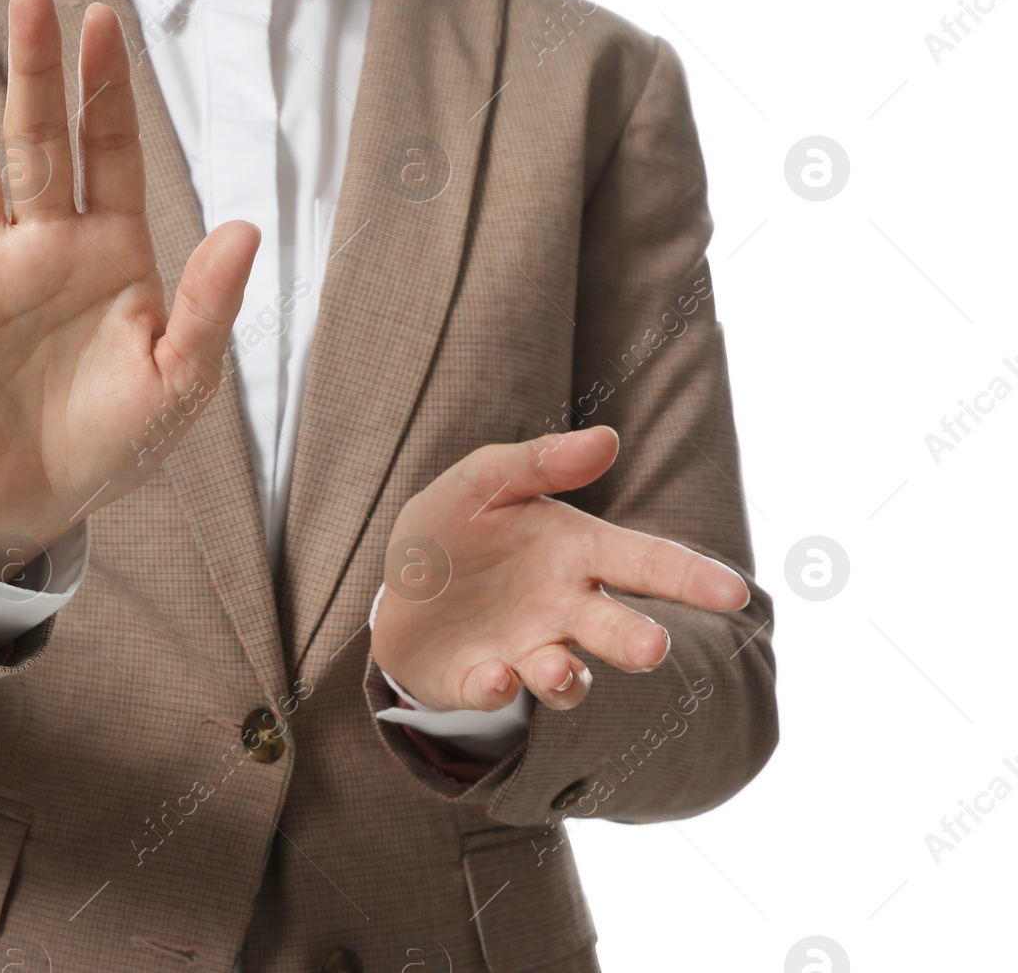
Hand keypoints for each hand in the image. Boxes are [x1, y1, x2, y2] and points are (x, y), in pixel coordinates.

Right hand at [0, 0, 258, 575]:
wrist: (37, 498)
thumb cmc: (117, 439)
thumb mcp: (180, 380)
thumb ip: (210, 305)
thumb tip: (247, 227)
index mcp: (113, 251)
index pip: (110, 152)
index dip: (106, 90)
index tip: (103, 20)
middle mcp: (47, 244)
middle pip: (39, 141)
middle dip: (37, 73)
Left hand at [370, 426, 750, 713]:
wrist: (396, 583)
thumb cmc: (456, 525)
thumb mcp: (485, 480)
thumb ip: (540, 461)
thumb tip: (608, 437)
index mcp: (577, 551)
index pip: (647, 562)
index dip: (691, 577)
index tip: (733, 594)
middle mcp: (565, 609)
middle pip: (615, 628)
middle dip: (636, 641)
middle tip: (652, 646)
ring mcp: (527, 650)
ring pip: (566, 676)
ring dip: (566, 677)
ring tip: (556, 668)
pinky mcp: (481, 681)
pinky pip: (496, 691)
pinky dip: (496, 688)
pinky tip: (491, 673)